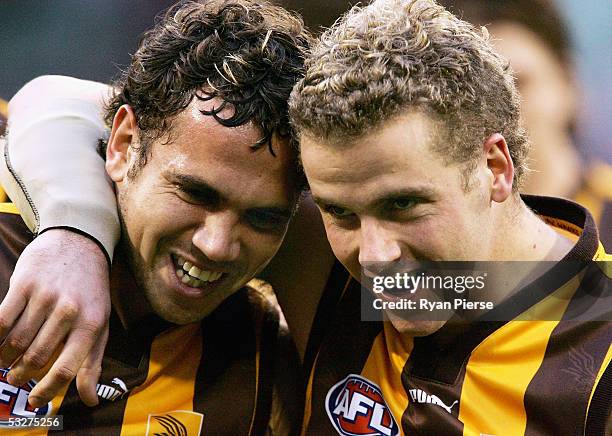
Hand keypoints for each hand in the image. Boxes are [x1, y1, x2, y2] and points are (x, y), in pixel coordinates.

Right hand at [0, 228, 110, 407]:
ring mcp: (45, 297)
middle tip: (16, 376)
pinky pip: (0, 320)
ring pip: (15, 342)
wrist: (79, 244)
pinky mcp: (24, 285)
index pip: (67, 368)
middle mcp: (69, 311)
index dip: (48, 390)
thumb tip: (90, 400)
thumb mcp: (100, 324)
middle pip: (36, 357)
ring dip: (6, 357)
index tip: (35, 401)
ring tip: (8, 358)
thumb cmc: (90, 292)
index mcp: (91, 324)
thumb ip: (93, 363)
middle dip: (22, 373)